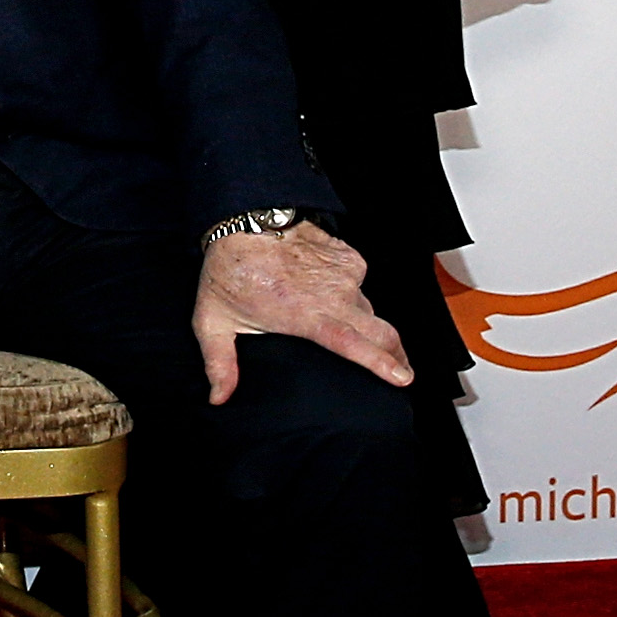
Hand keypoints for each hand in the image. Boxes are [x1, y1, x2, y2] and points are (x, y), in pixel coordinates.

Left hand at [193, 223, 413, 406]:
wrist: (244, 217)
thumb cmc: (229, 269)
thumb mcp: (213, 320)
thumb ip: (219, 362)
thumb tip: (219, 398)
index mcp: (304, 314)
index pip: (352, 343)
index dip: (381, 362)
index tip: (403, 377)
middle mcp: (332, 295)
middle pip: (381, 331)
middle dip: (397, 355)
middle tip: (403, 372)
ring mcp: (345, 274)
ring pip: (368, 308)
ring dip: (366, 323)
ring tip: (353, 331)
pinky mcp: (349, 256)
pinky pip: (358, 284)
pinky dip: (351, 294)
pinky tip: (330, 294)